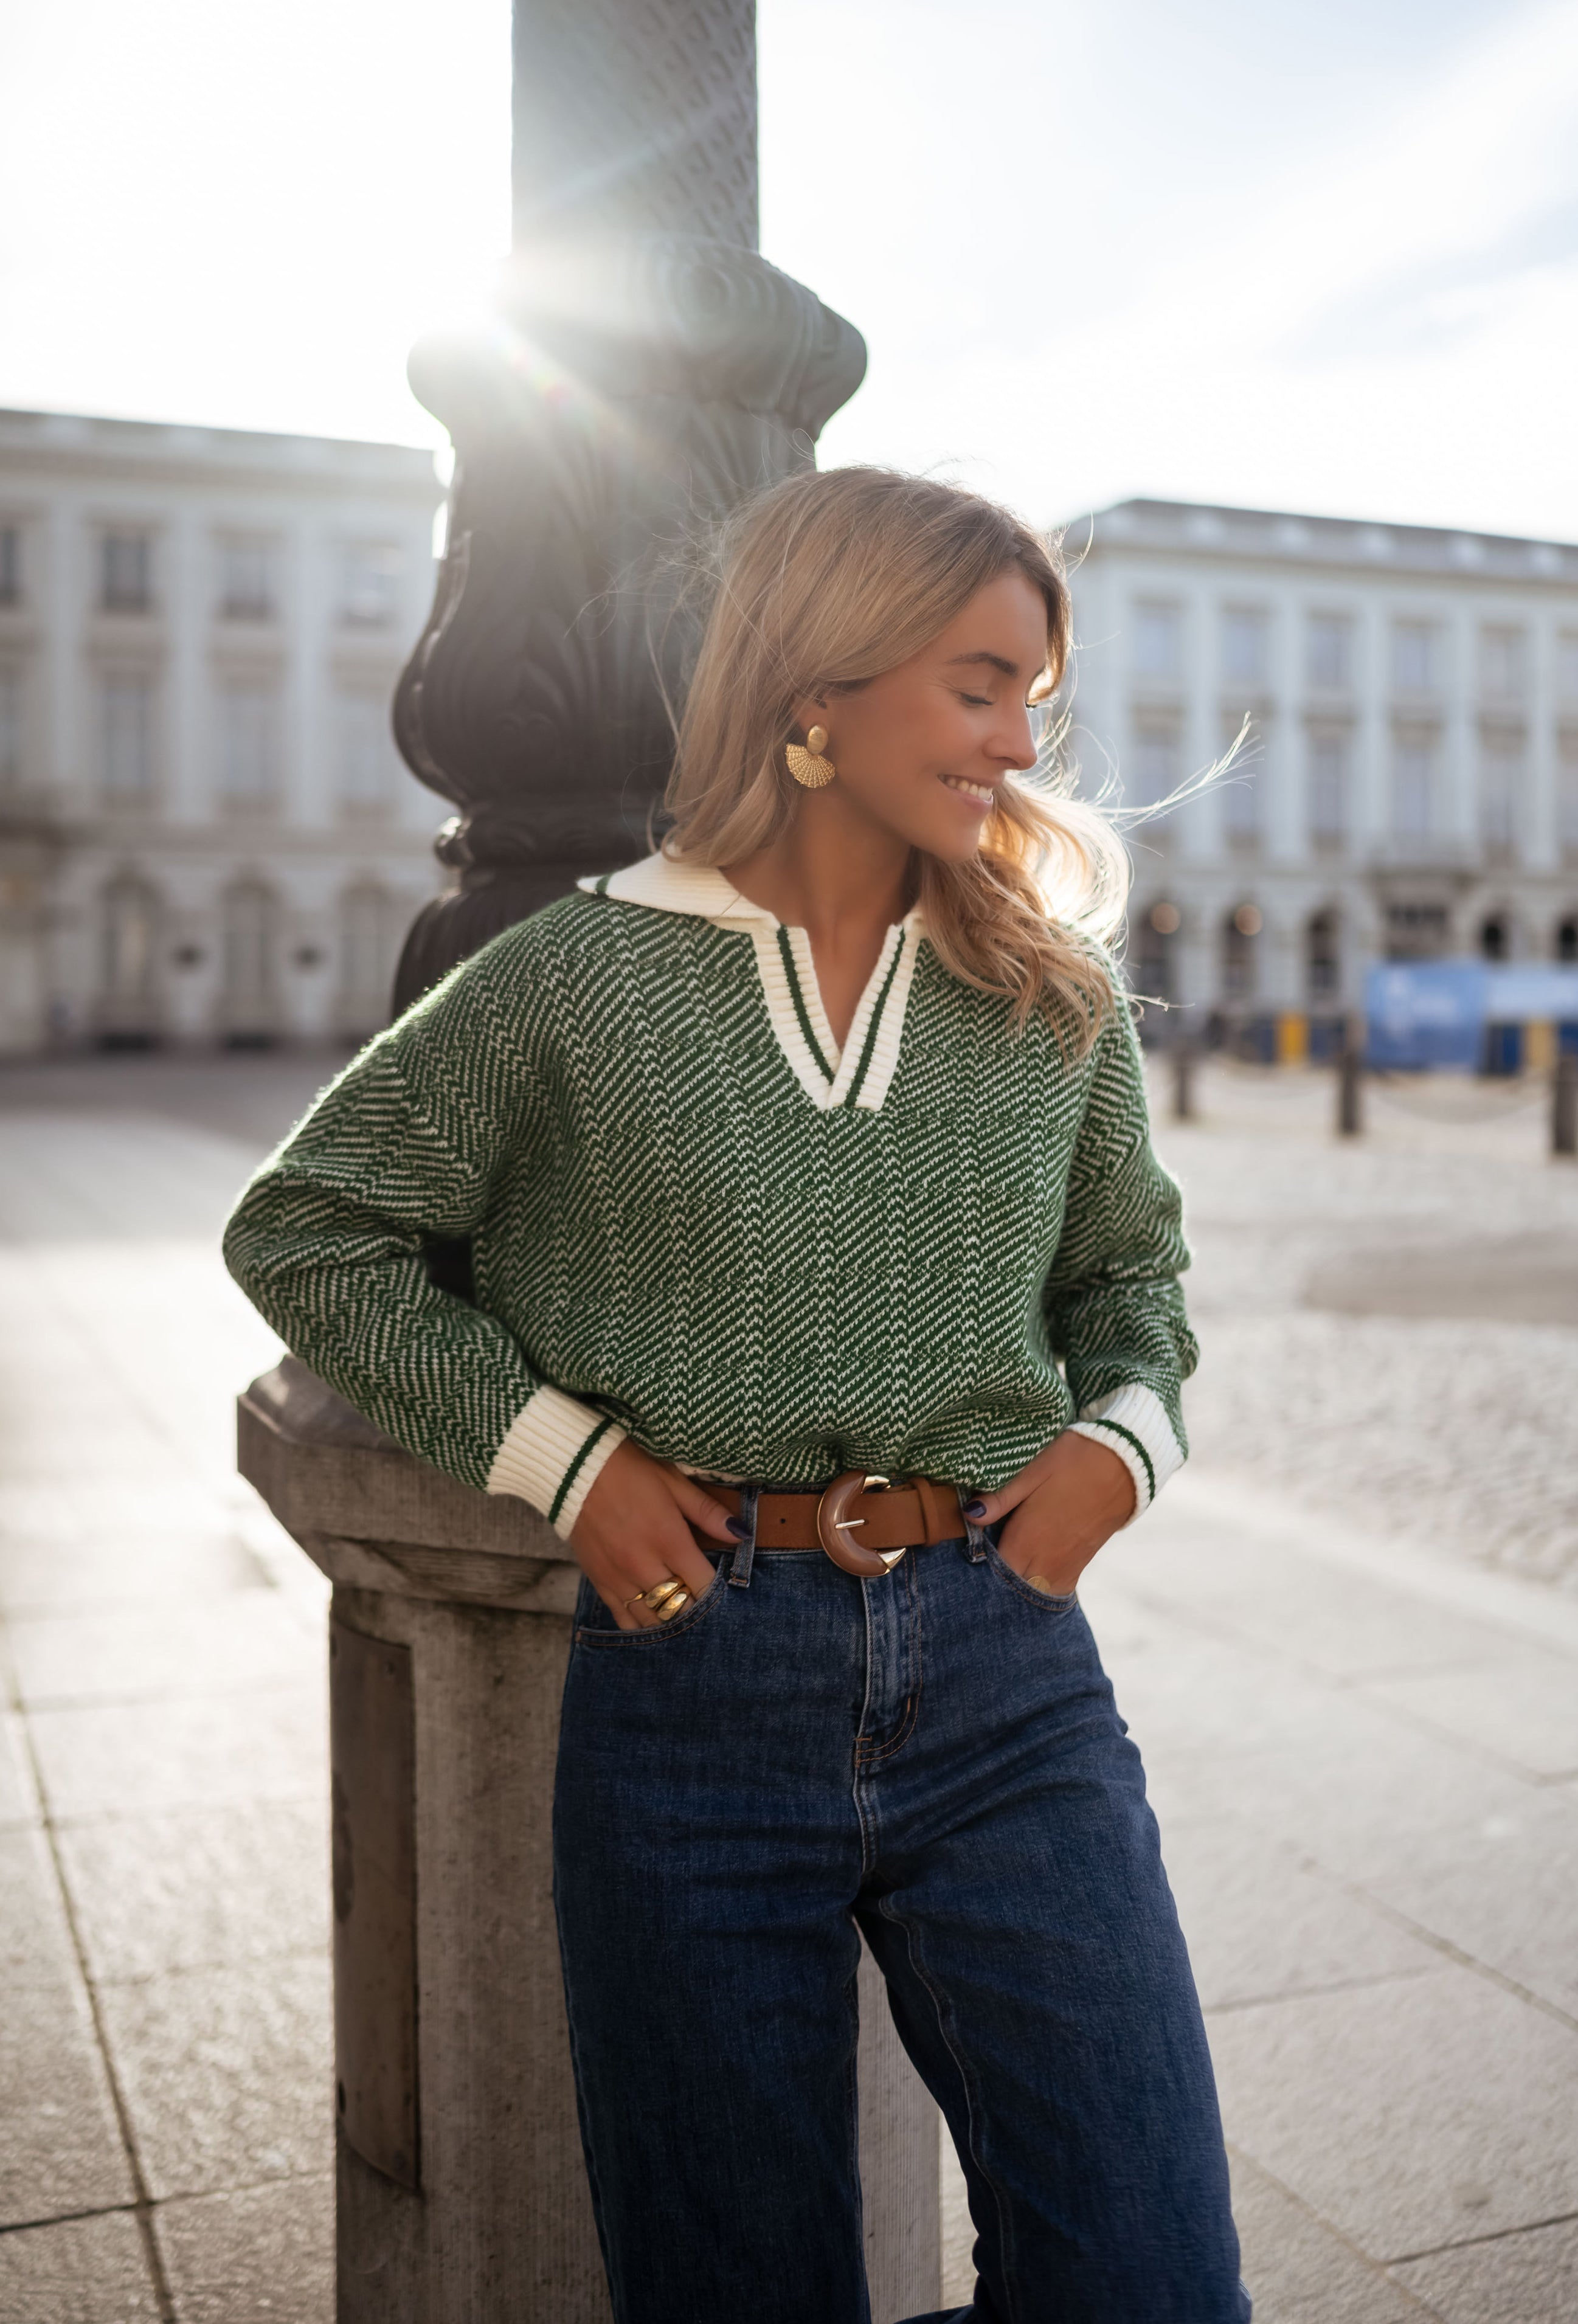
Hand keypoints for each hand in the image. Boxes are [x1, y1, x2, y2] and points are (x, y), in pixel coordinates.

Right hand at [570, 1439, 736, 1628]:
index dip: (718, 1592)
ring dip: (670, 1617)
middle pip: (681, 1608)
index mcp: (669, 1539)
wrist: (574, 1467)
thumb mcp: (674, 1481)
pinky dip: (641, 1623)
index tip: (725, 1588)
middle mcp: (644, 1565)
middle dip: (696, 1608)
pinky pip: (623, 1619)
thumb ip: (708, 1512)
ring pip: (653, 1619)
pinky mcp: (599, 1581)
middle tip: (703, 1599)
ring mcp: (619, 1576)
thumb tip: (742, 1534)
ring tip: (681, 1607)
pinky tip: (653, 1616)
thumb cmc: (629, 1468)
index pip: (704, 1585)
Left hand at [966, 1432, 1135, 1596]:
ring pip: (1033, 1593)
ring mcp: (1065, 1566)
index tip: (969, 1554)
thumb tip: (969, 1514)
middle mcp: (1044, 1560)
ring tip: (1007, 1569)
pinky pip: (1055, 1589)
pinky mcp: (1081, 1564)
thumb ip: (1000, 1499)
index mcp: (1027, 1538)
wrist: (1125, 1466)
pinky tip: (1032, 1571)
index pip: (992, 1570)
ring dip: (1018, 1586)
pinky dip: (1041, 1587)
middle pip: (1011, 1587)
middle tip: (984, 1564)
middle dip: (996, 1580)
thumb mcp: (1033, 1472)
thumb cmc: (1073, 1461)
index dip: (979, 1565)